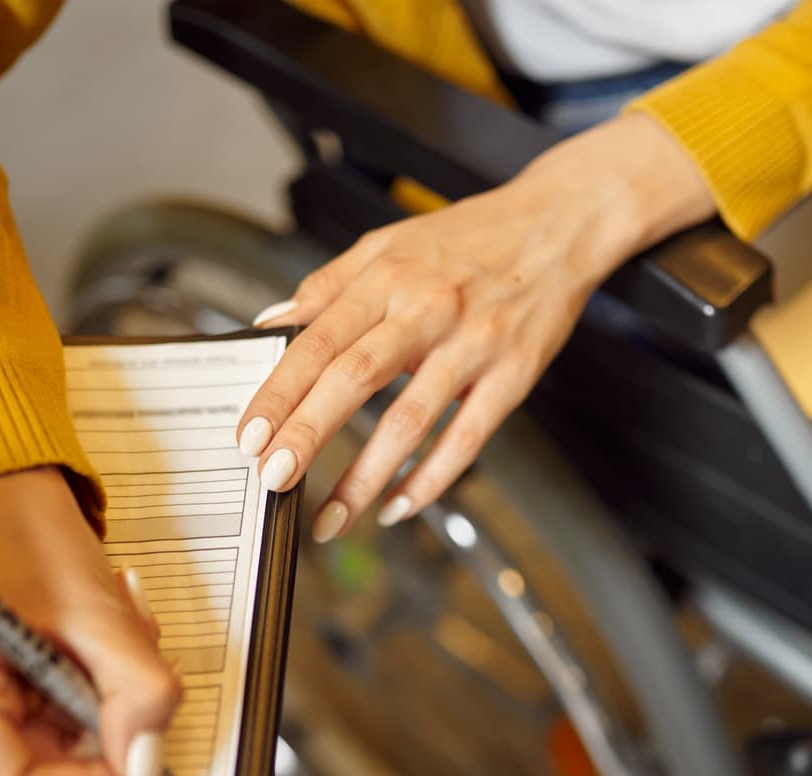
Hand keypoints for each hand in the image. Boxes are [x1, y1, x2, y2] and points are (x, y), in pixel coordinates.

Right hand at [0, 467, 180, 775]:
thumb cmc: (26, 529)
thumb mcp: (99, 610)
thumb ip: (136, 691)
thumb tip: (149, 764)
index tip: (137, 747)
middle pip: (42, 775)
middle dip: (106, 728)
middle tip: (129, 660)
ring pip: (56, 750)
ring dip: (105, 704)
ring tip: (110, 638)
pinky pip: (51, 725)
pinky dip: (90, 693)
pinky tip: (93, 645)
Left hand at [238, 112, 715, 541]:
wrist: (561, 222)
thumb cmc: (472, 237)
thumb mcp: (390, 242)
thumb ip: (329, 284)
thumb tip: (272, 321)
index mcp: (388, 276)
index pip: (319, 341)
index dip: (280, 392)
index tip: (250, 436)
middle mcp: (427, 309)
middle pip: (356, 377)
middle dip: (309, 433)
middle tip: (275, 477)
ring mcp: (473, 344)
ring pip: (411, 418)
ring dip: (366, 475)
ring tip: (332, 517)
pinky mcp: (514, 374)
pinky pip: (468, 436)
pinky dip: (432, 477)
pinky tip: (400, 505)